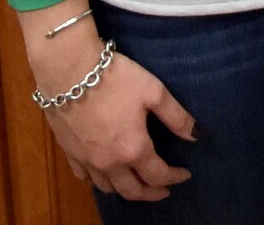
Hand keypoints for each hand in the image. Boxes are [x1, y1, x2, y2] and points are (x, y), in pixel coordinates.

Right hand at [42, 48, 196, 200]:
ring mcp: (86, 159)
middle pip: (132, 191)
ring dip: (125, 189)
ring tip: (136, 183)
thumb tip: (195, 136)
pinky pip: (83, 176)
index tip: (185, 174)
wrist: (68, 69)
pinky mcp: (68, 151)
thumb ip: (176, 116)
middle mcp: (109, 162)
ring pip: (107, 187)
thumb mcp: (154, 91)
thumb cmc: (115, 78)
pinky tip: (101, 173)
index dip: (175, 177)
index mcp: (133, 149)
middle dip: (151, 194)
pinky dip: (96, 179)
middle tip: (163, 190)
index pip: (158, 175)